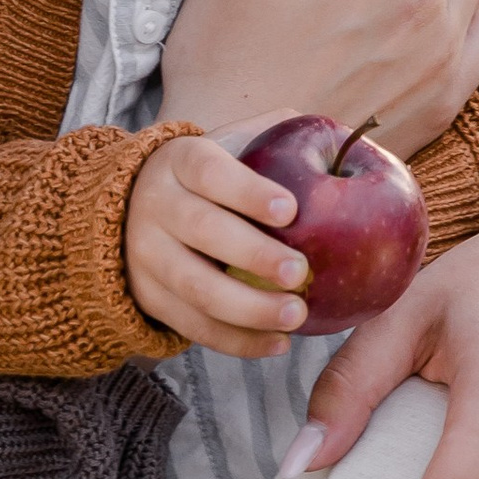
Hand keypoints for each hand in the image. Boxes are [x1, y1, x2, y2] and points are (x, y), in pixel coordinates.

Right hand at [125, 133, 310, 357]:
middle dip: (253, 254)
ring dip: (248, 308)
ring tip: (296, 316)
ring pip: (195, 287)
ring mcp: (146, 255)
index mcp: (180, 160)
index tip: (291, 210)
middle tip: (300, 272)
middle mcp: (155, 204)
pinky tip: (277, 343)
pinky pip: (192, 326)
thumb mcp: (231, 145)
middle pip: (202, 230)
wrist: (133, 209)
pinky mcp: (148, 297)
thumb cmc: (210, 177)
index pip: (210, 171)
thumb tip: (345, 138)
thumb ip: (278, 135)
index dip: (248, 191)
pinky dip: (236, 340)